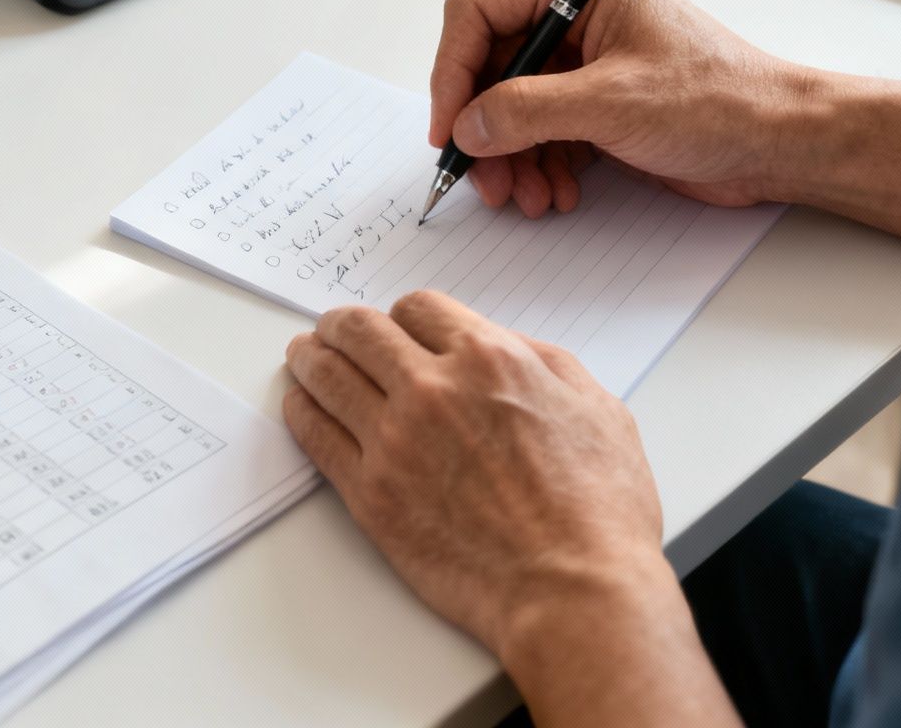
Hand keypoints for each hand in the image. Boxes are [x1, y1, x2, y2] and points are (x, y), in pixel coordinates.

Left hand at [281, 290, 669, 662]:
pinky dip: (303, 412)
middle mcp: (432, 390)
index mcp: (488, 359)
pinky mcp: (370, 494)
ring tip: (303, 356)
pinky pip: (317, 436)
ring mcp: (393, 441)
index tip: (396, 326)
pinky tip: (301, 406)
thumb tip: (505, 346)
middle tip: (331, 330)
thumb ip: (544, 364)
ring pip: (328, 377)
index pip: (418, 309)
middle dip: (341, 325)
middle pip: (360, 332)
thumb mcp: (598, 409)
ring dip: (310, 359)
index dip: (404, 315)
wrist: (572, 591)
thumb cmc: (599, 512)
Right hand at [430, 0, 808, 213]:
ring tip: (523, 196)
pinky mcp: (597, 104)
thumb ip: (527, 110)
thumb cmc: (721, 100)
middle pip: (490, 67)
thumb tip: (466, 126)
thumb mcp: (612, 102)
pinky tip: (554, 193)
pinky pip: (541, 132)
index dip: (454, 70)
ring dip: (509, 156)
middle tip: (482, 177)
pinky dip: (538, 166)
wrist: (781, 142)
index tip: (450, 126)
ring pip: (511, 107)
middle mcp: (578, 16)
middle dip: (483, 128)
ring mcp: (587, 62)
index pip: (480, 12)